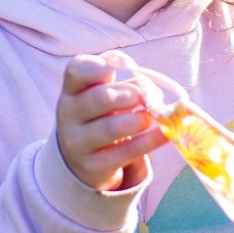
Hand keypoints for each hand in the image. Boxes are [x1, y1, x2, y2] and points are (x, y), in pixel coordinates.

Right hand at [55, 53, 167, 191]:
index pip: (76, 71)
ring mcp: (77, 143)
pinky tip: (165, 133)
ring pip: (113, 127)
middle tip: (143, 98)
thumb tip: (149, 85)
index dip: (98, 66)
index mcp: (71, 91)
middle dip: (129, 95)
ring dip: (140, 119)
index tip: (115, 69)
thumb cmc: (99, 116)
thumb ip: (123, 84)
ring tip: (149, 116)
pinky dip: (152, 140)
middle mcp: (68, 115)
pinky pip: (128, 151)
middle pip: (100, 98)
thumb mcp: (102, 96)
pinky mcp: (93, 166)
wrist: (82, 161)